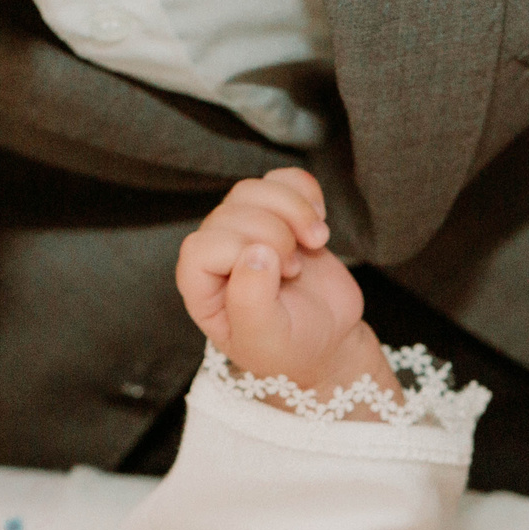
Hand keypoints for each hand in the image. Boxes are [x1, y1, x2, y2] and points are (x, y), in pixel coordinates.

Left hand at [176, 169, 392, 395]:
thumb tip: (256, 253)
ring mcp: (248, 229)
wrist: (327, 342)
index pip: (202, 247)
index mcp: (201, 286)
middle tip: (296, 269)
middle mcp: (217, 252)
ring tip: (316, 241)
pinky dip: (306, 192)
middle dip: (275, 233)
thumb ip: (250, 302)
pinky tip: (319, 223)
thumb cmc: (288, 349)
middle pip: (233, 212)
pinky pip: (283, 180)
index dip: (241, 252)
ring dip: (293, 209)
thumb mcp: (265, 340)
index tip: (278, 276)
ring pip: (255, 189)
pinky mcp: (280, 215)